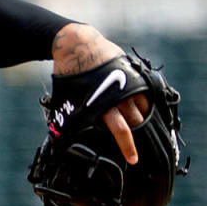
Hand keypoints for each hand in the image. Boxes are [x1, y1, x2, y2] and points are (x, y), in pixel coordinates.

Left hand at [52, 23, 146, 164]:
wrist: (77, 45)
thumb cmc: (69, 75)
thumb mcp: (64, 100)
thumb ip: (66, 119)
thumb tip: (61, 138)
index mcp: (100, 105)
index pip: (120, 131)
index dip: (127, 147)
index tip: (133, 159)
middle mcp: (117, 96)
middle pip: (135, 122)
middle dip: (136, 135)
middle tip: (135, 146)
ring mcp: (127, 84)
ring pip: (142, 110)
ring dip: (141, 120)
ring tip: (137, 128)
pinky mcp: (134, 74)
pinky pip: (145, 95)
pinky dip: (145, 105)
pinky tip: (141, 111)